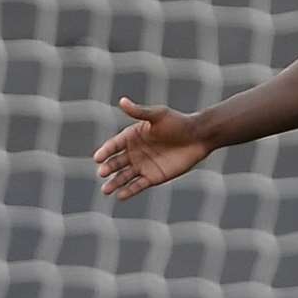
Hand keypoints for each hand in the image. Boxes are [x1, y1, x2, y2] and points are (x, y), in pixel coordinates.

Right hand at [93, 97, 212, 200]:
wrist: (199, 137)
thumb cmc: (178, 123)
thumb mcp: (158, 115)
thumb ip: (139, 112)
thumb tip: (122, 101)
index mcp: (133, 136)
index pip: (114, 145)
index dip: (105, 151)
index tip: (98, 158)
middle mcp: (135, 151)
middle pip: (116, 162)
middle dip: (108, 168)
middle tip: (101, 173)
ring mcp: (143, 165)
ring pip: (124, 176)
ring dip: (114, 183)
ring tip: (105, 190)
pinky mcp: (153, 177)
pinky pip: (138, 185)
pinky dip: (129, 191)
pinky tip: (120, 196)